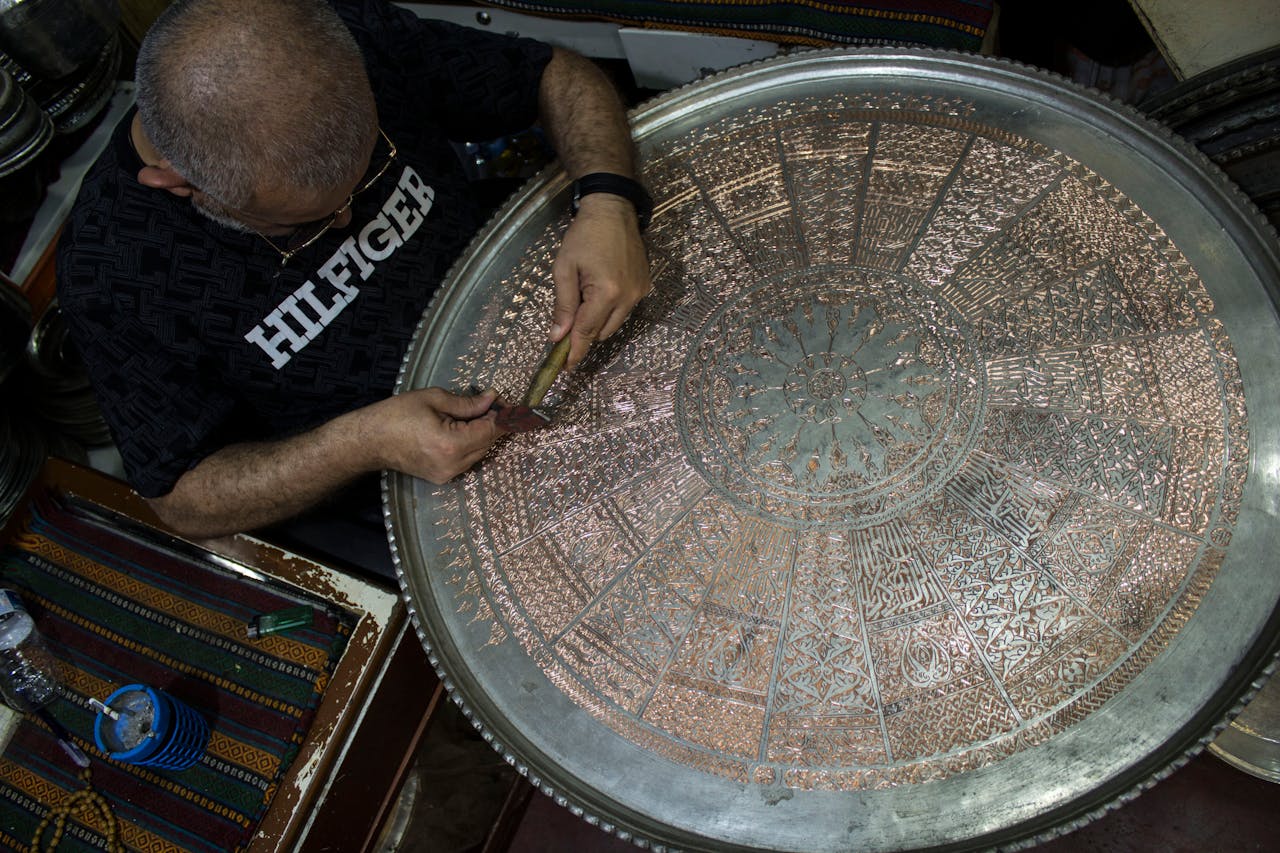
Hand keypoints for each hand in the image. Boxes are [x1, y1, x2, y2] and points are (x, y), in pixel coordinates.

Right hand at [371, 387, 503, 483]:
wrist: (369, 441)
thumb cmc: (396, 415)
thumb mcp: (433, 400)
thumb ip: (467, 403)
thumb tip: (491, 399)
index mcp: (451, 444)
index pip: (490, 430)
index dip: (503, 416)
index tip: (510, 403)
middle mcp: (453, 465)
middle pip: (488, 443)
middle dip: (494, 423)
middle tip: (493, 403)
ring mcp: (447, 475)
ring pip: (479, 452)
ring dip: (482, 433)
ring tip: (475, 413)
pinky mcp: (441, 478)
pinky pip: (467, 459)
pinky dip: (470, 444)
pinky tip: (462, 428)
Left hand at [550, 192, 650, 366]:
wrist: (613, 211)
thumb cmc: (584, 236)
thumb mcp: (564, 268)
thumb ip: (562, 304)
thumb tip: (557, 336)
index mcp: (606, 293)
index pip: (587, 332)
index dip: (575, 351)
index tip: (566, 367)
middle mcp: (628, 297)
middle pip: (603, 333)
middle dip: (584, 333)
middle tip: (566, 323)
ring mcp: (640, 292)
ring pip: (615, 324)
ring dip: (598, 321)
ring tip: (584, 298)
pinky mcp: (645, 286)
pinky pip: (625, 310)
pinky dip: (610, 309)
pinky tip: (600, 290)